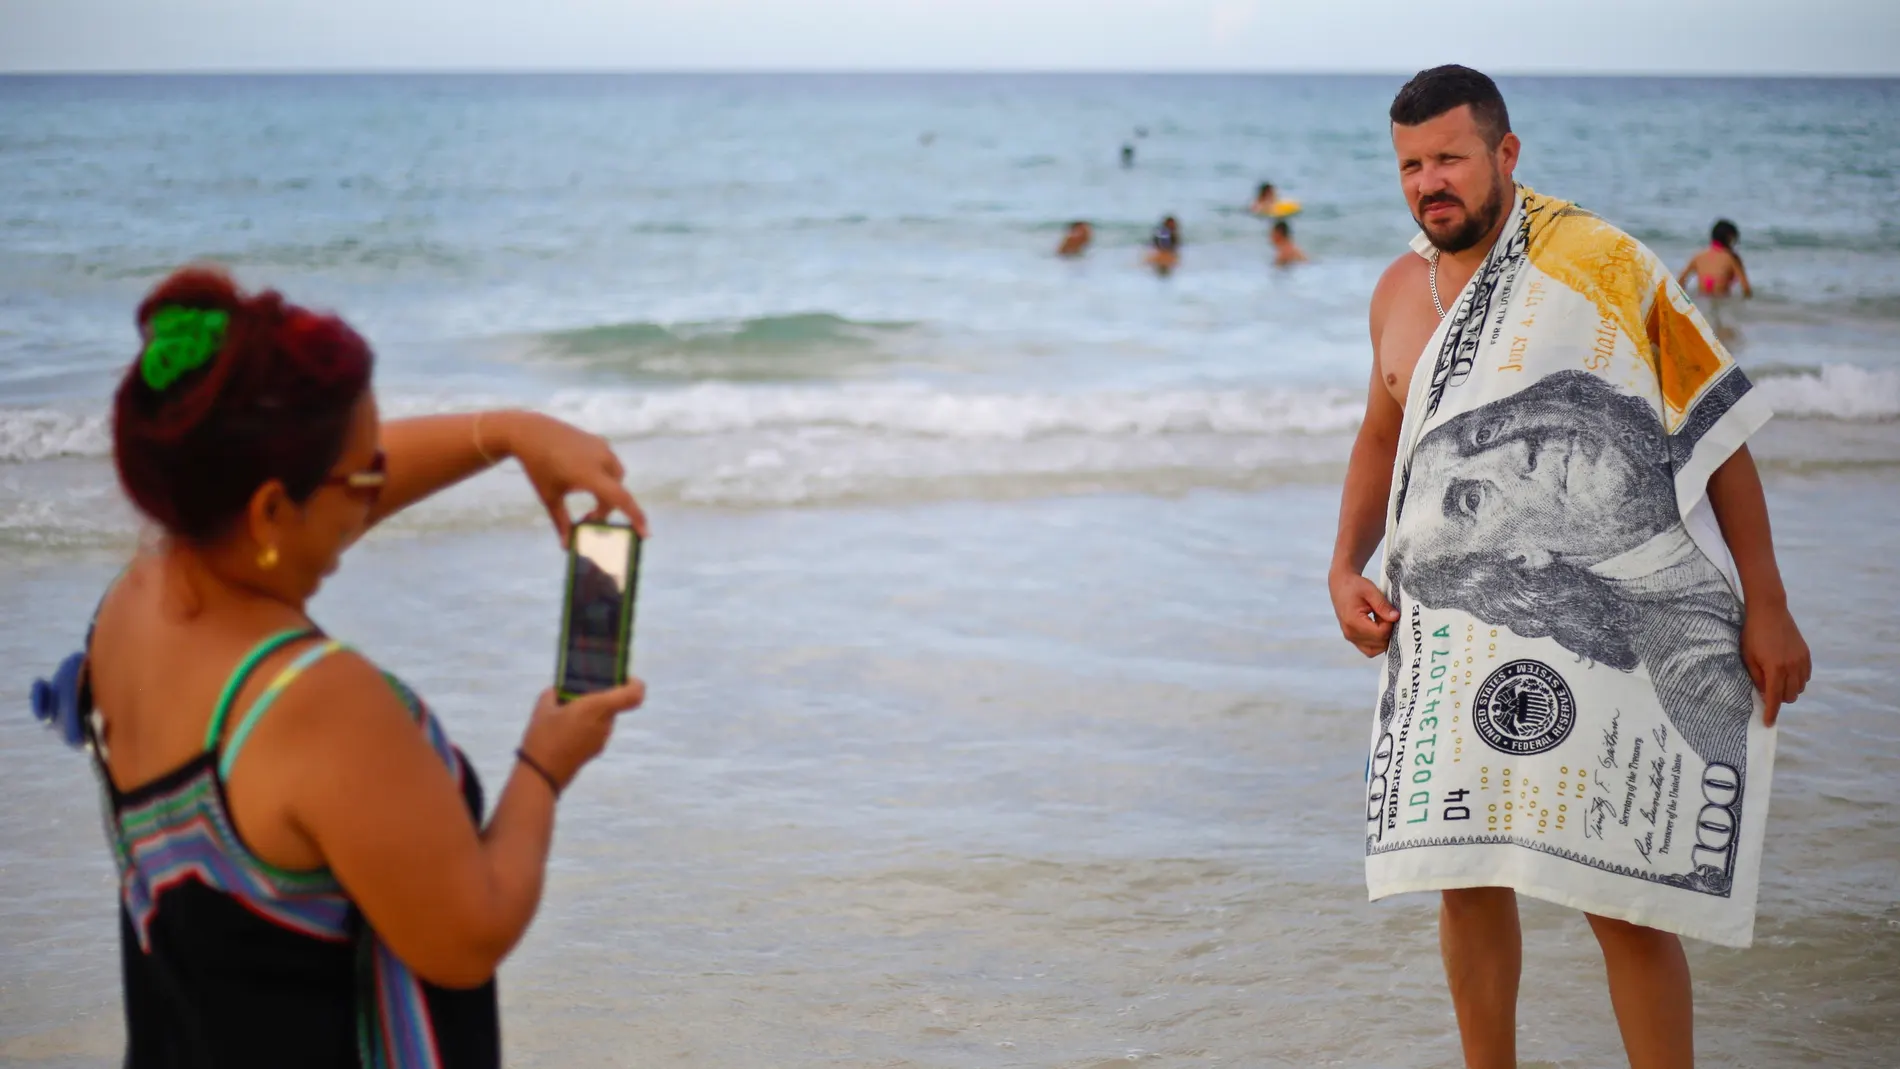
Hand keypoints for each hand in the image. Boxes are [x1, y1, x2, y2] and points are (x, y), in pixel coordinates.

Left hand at [499, 411, 648, 541]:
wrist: (530, 432)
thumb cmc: (538, 467)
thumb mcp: (549, 497)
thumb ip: (561, 522)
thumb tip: (566, 546)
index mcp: (589, 474)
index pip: (619, 498)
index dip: (635, 517)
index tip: (645, 533)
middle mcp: (601, 459)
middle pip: (617, 492)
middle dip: (606, 508)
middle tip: (588, 518)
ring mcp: (602, 447)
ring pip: (616, 477)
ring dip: (608, 491)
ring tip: (589, 497)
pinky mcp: (599, 441)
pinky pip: (610, 464)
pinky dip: (605, 476)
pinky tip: (585, 477)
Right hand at [518, 681, 646, 790]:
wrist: (542, 774)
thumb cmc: (543, 736)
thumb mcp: (543, 706)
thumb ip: (556, 692)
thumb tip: (560, 690)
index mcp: (598, 707)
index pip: (634, 694)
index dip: (635, 683)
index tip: (624, 677)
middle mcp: (605, 723)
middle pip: (615, 703)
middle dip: (601, 695)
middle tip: (581, 690)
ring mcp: (602, 738)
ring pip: (605, 716)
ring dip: (592, 711)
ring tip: (567, 710)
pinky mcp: (596, 750)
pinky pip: (597, 729)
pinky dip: (587, 724)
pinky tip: (566, 727)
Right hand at [1330, 568, 1398, 657]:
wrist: (1340, 585)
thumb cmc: (1354, 586)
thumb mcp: (1370, 591)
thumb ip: (1383, 605)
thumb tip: (1396, 617)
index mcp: (1353, 621)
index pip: (1380, 633)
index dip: (1390, 625)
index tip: (1390, 613)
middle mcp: (1350, 633)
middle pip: (1379, 644)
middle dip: (1387, 631)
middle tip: (1385, 615)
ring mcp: (1350, 638)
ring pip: (1375, 650)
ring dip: (1383, 638)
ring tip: (1381, 621)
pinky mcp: (1352, 638)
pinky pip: (1369, 649)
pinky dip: (1377, 641)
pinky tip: (1378, 626)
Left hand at [1741, 600, 1809, 726]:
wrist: (1769, 611)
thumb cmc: (1753, 634)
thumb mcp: (1748, 657)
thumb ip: (1756, 678)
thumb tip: (1764, 694)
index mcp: (1774, 669)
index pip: (1774, 698)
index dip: (1771, 713)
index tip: (1768, 723)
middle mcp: (1791, 667)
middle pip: (1789, 696)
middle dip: (1779, 699)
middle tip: (1767, 693)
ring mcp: (1801, 660)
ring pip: (1800, 688)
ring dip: (1789, 690)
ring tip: (1777, 682)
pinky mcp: (1806, 654)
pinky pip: (1806, 676)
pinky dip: (1798, 680)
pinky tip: (1787, 674)